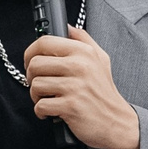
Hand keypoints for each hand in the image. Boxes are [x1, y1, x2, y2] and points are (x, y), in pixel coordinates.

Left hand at [23, 28, 140, 148]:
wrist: (116, 121)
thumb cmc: (104, 92)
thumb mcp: (100, 59)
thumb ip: (84, 39)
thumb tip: (67, 27)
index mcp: (83, 52)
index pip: (45, 42)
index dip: (31, 52)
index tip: (30, 61)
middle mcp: (79, 66)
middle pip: (35, 64)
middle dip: (31, 77)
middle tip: (40, 85)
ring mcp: (74, 87)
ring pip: (35, 85)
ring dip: (36, 96)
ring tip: (48, 98)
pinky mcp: (70, 106)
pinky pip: (40, 106)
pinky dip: (41, 111)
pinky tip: (51, 112)